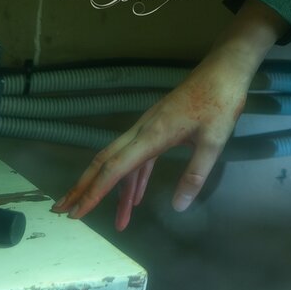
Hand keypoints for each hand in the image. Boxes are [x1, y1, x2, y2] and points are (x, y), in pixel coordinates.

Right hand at [52, 28, 265, 230]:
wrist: (225, 69)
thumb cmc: (220, 101)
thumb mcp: (214, 140)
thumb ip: (196, 174)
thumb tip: (178, 207)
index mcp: (152, 134)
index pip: (115, 168)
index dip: (94, 192)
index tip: (77, 212)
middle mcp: (143, 130)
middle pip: (105, 162)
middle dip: (85, 187)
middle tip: (65, 211)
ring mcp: (149, 127)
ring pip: (121, 161)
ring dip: (113, 189)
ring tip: (115, 220)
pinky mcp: (158, 127)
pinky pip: (139, 157)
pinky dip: (134, 178)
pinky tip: (134, 198)